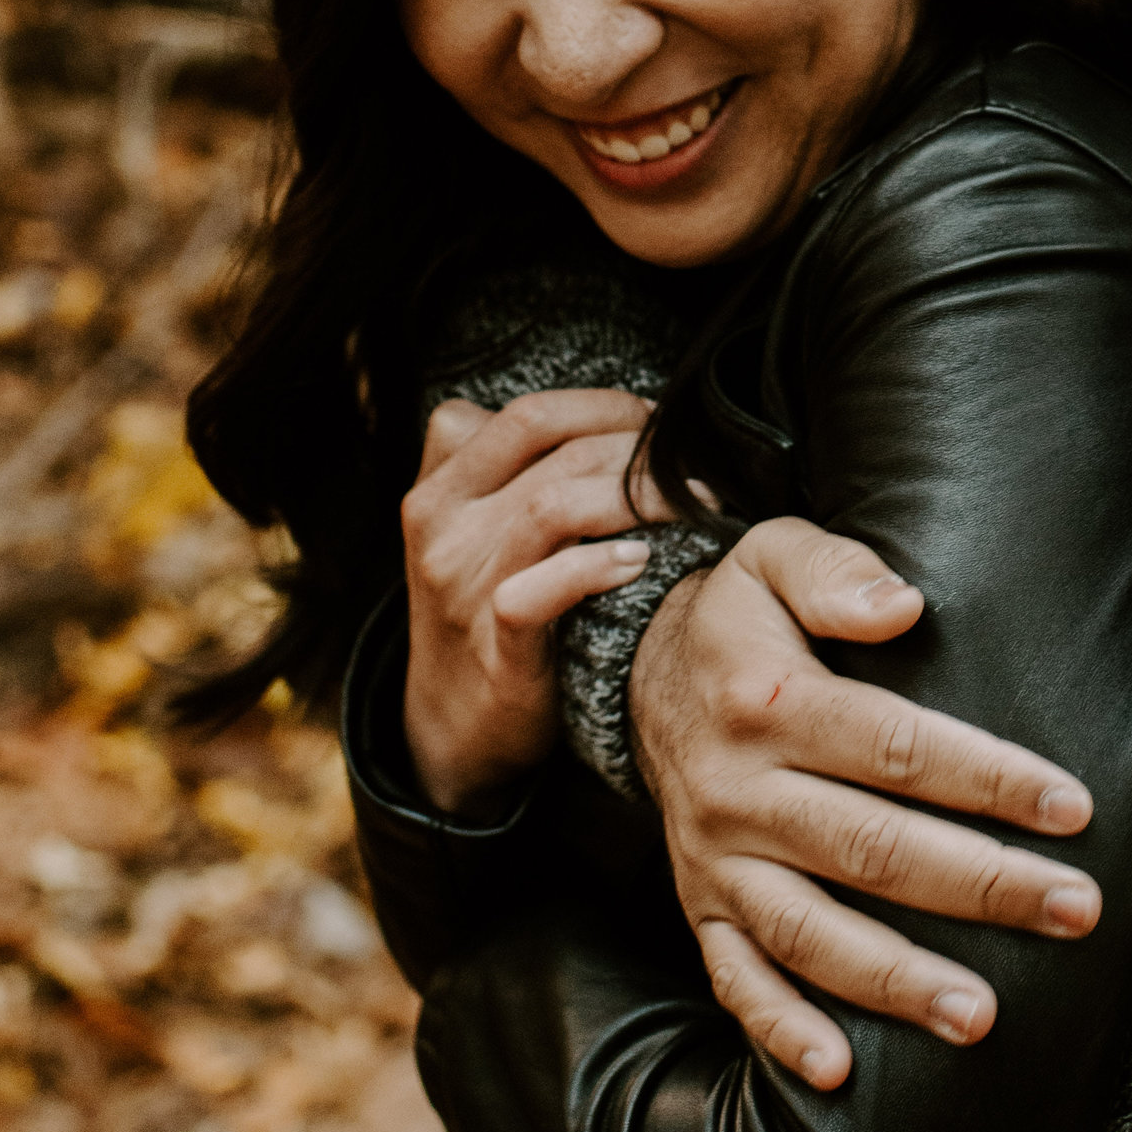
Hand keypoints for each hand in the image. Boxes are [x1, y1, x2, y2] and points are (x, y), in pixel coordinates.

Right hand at [402, 388, 669, 815]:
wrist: (455, 723)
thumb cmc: (490, 608)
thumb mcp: (480, 528)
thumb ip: (521, 473)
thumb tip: (627, 424)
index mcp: (441, 487)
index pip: (526, 414)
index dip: (602, 408)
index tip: (655, 425)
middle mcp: (440, 525)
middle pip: (548, 445)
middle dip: (634, 444)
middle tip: (691, 465)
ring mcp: (462, 585)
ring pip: (550, 505)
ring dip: (636, 496)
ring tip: (691, 505)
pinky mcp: (494, 646)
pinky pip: (537, 593)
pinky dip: (595, 568)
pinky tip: (641, 561)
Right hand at [629, 517, 1100, 1089]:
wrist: (638, 671)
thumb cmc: (742, 616)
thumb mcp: (776, 555)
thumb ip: (839, 572)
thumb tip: (904, 608)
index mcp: (766, 701)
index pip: (894, 747)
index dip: (987, 778)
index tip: (1073, 807)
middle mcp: (736, 790)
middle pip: (872, 849)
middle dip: (981, 884)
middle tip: (1076, 909)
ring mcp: (715, 861)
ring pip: (810, 931)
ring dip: (897, 979)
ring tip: (982, 1015)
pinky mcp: (700, 907)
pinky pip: (735, 979)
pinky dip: (782, 1029)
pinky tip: (841, 1072)